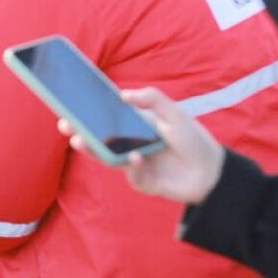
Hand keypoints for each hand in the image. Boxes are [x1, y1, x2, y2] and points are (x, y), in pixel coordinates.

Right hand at [57, 87, 225, 202]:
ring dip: (93, 149)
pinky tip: (137, 158)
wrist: (213, 173)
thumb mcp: (175, 113)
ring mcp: (137, 163)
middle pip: (101, 137)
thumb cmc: (194, 140)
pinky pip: (131, 175)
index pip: (109, 116)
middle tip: (64, 124)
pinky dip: (132, 166)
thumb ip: (152, 99)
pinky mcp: (144, 182)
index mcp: (138, 125)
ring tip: (79, 141)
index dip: (90, 111)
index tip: (70, 103)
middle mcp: (133, 143)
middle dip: (81, 130)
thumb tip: (123, 95)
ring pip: (108, 157)